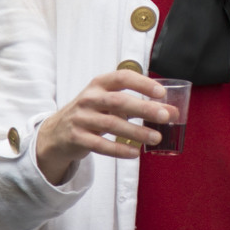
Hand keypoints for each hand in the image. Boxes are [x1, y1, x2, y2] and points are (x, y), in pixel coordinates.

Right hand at [36, 70, 175, 184]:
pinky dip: (119, 150)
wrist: (56, 132)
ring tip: (156, 137)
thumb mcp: (109, 103)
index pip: (122, 77)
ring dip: (137, 132)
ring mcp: (81, 118)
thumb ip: (138, 105)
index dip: (142, 83)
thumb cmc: (92, 113)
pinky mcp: (77, 138)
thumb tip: (173, 112)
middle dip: (144, 108)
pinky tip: (136, 152)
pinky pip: (100, 145)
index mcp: (99, 84)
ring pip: (112, 124)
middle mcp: (89, 98)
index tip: (161, 92)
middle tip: (165, 116)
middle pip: (119, 101)